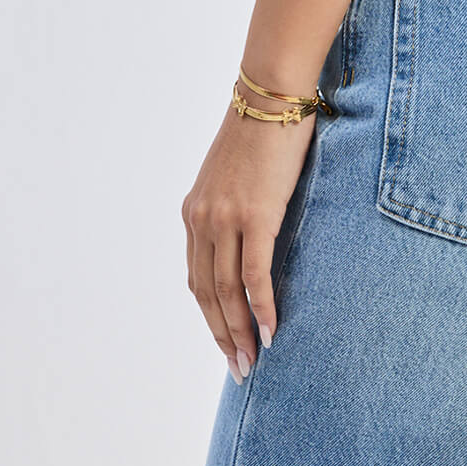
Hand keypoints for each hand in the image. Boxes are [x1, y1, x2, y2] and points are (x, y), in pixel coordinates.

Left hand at [182, 100, 315, 380]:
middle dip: (222, 336)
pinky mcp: (255, 215)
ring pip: (227, 292)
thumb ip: (235, 209)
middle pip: (207, 294)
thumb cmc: (262, 130)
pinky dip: (263, 307)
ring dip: (241, 332)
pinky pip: (255, 275)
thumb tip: (253, 239)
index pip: (197, 279)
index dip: (211, 317)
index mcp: (194, 213)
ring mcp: (226, 218)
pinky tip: (272, 330)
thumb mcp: (235, 176)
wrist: (272, 95)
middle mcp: (203, 219)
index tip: (227, 343)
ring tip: (253, 361)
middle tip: (238, 370)